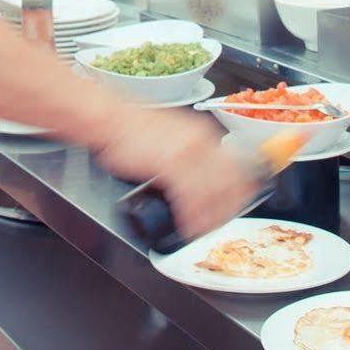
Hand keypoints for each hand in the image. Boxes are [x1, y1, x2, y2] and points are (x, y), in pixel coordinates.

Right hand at [94, 105, 257, 241]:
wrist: (110, 118)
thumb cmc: (133, 130)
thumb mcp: (173, 137)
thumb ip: (191, 155)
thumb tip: (202, 180)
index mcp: (204, 134)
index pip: (236, 169)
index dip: (239, 194)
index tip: (233, 209)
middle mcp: (201, 141)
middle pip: (230, 182)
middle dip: (227, 209)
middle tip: (219, 225)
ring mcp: (187, 151)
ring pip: (213, 192)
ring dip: (211, 217)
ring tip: (203, 231)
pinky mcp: (170, 162)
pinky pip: (190, 197)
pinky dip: (192, 216)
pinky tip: (189, 227)